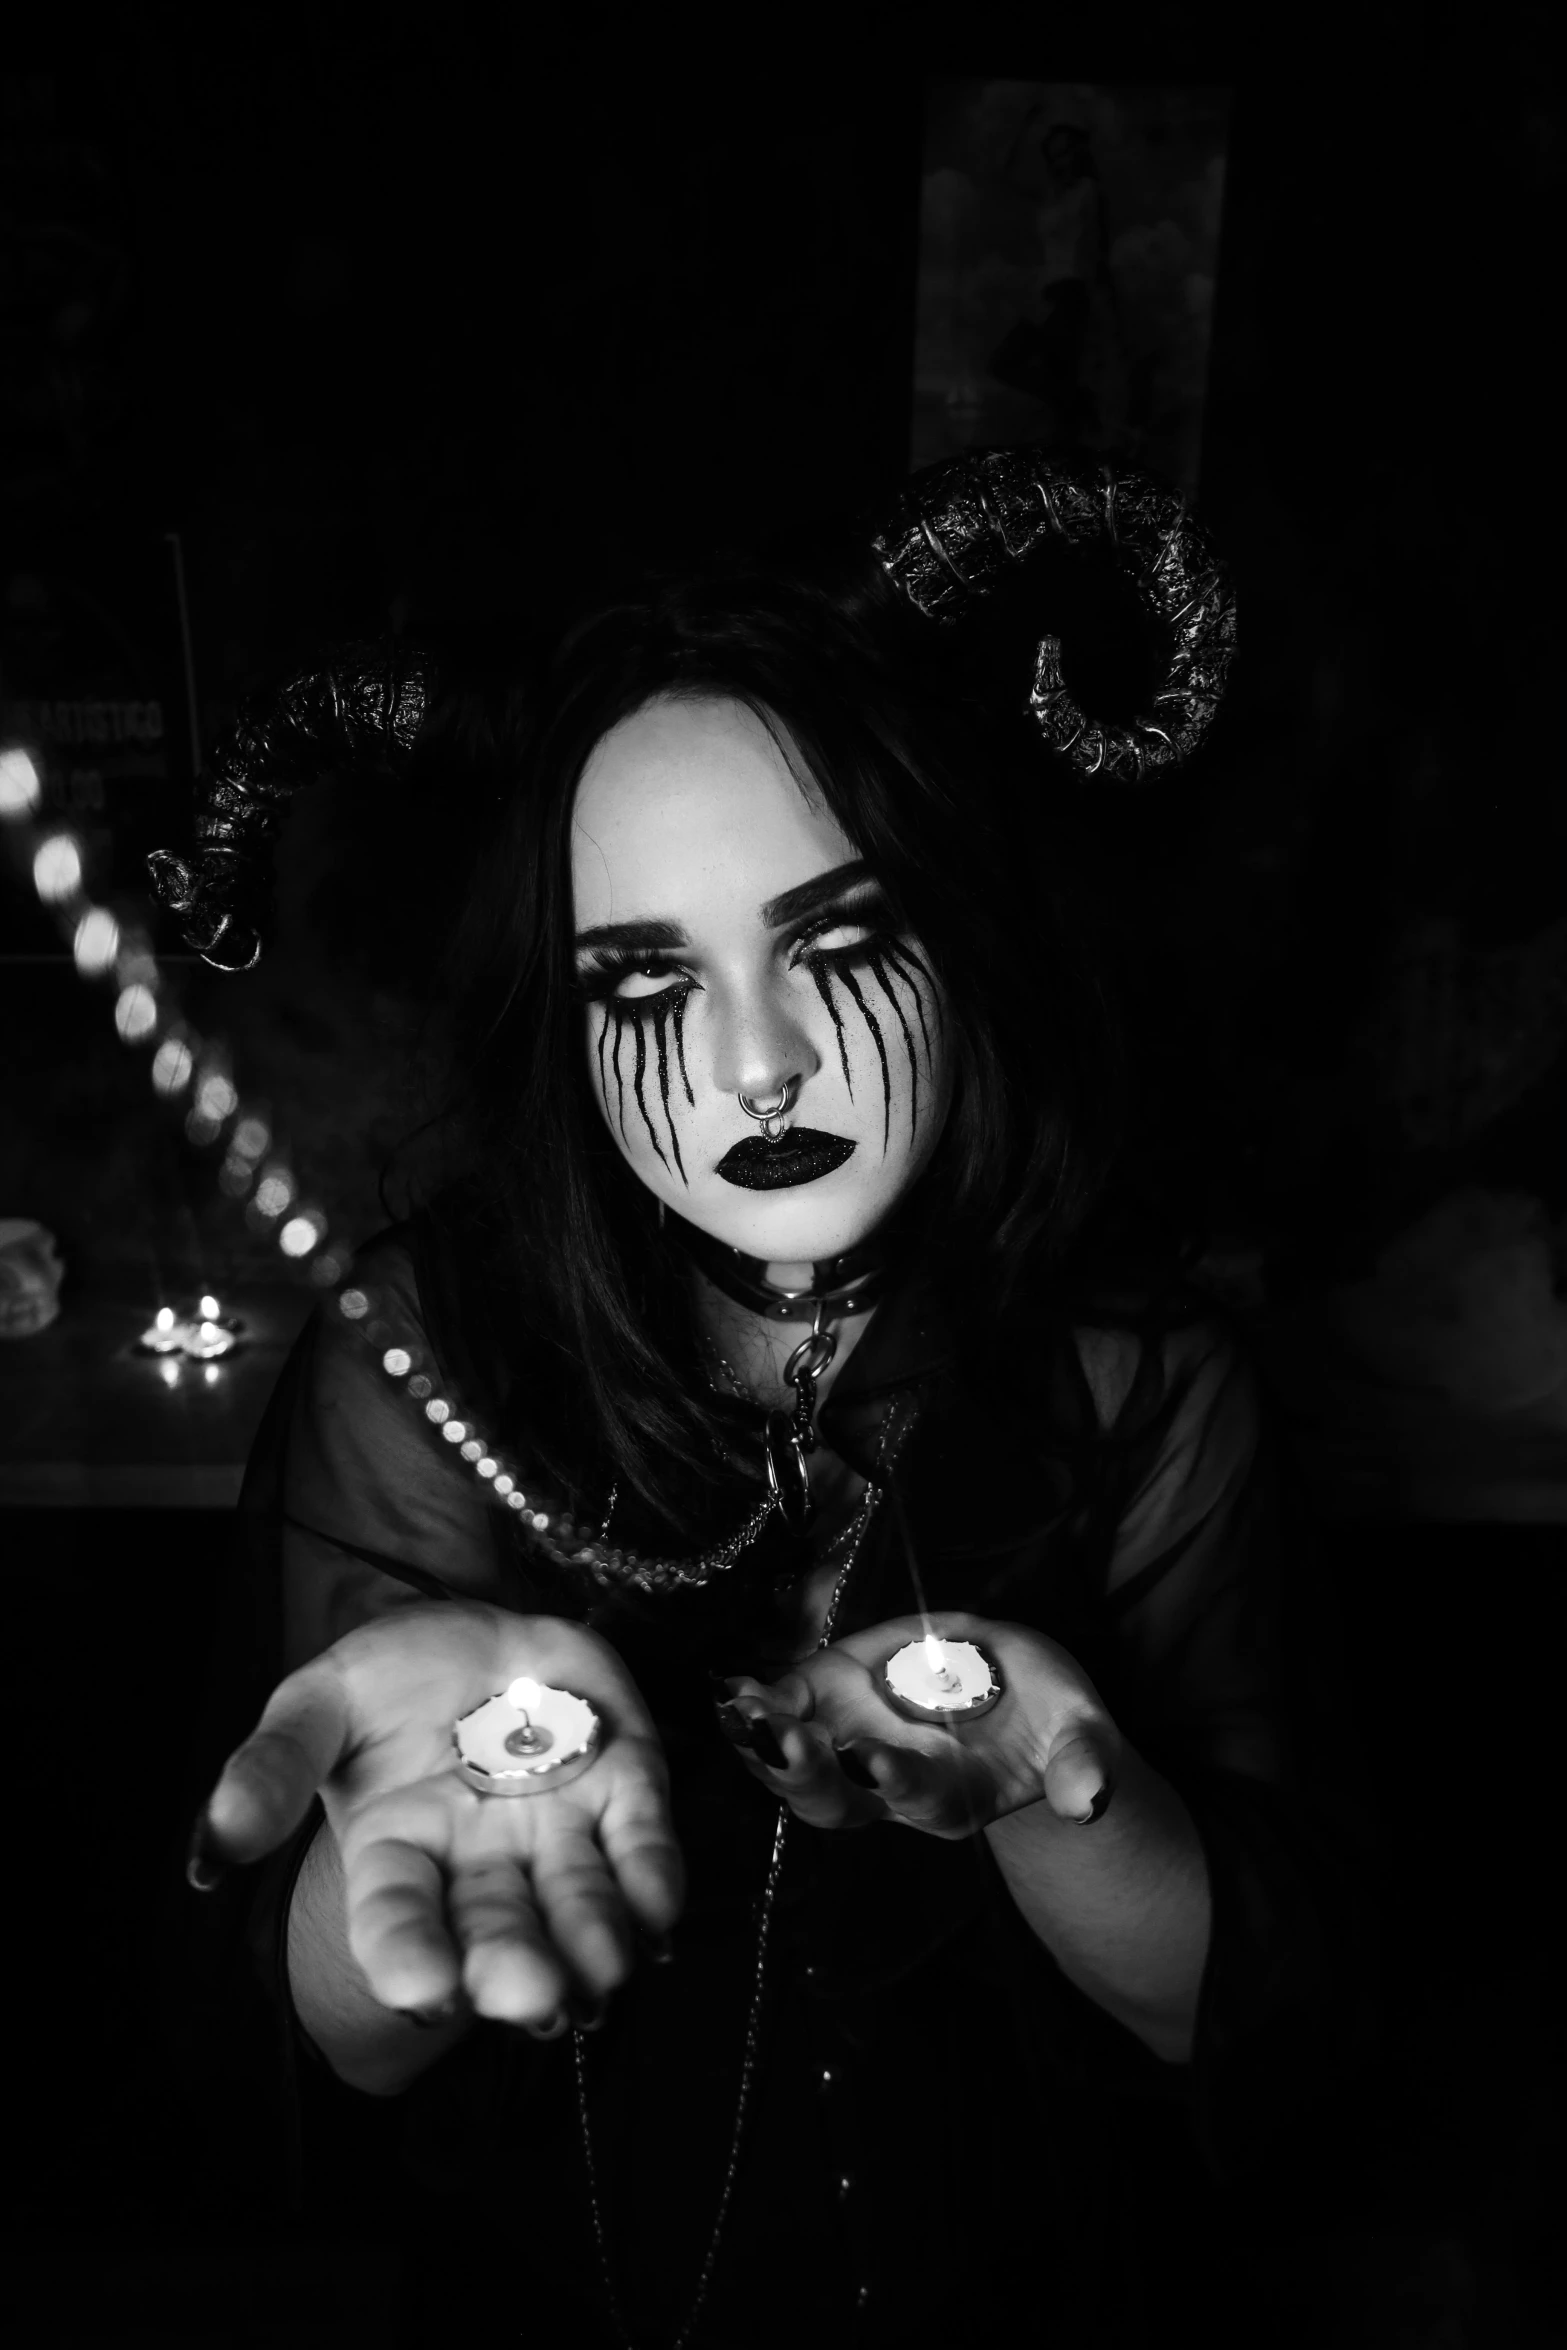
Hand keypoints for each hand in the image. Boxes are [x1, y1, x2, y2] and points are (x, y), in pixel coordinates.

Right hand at [189, 1604, 682, 2031]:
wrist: (472, 1630)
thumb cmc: (386, 1681)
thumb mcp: (315, 1707)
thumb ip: (272, 1770)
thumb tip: (216, 1848)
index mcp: (398, 1854)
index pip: (398, 1921)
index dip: (410, 1959)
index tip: (425, 1989)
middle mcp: (481, 1863)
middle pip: (498, 1928)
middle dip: (517, 1967)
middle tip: (534, 1995)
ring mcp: (557, 1830)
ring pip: (581, 1901)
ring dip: (596, 1939)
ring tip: (606, 1970)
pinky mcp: (625, 1786)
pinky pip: (644, 1841)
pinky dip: (654, 1875)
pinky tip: (661, 1909)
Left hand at [716, 1610, 1119, 1840]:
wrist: (1012, 1692)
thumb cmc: (1050, 1718)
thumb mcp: (1080, 1732)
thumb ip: (1083, 1764)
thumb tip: (1091, 1801)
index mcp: (951, 1797)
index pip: (916, 1795)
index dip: (892, 1780)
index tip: (871, 1758)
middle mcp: (889, 1785)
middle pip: (835, 1797)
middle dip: (803, 1774)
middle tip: (781, 1740)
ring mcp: (852, 1746)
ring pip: (795, 1765)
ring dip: (762, 1744)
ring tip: (740, 1712)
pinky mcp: (831, 1702)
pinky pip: (784, 1713)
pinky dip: (755, 1707)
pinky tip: (733, 1689)